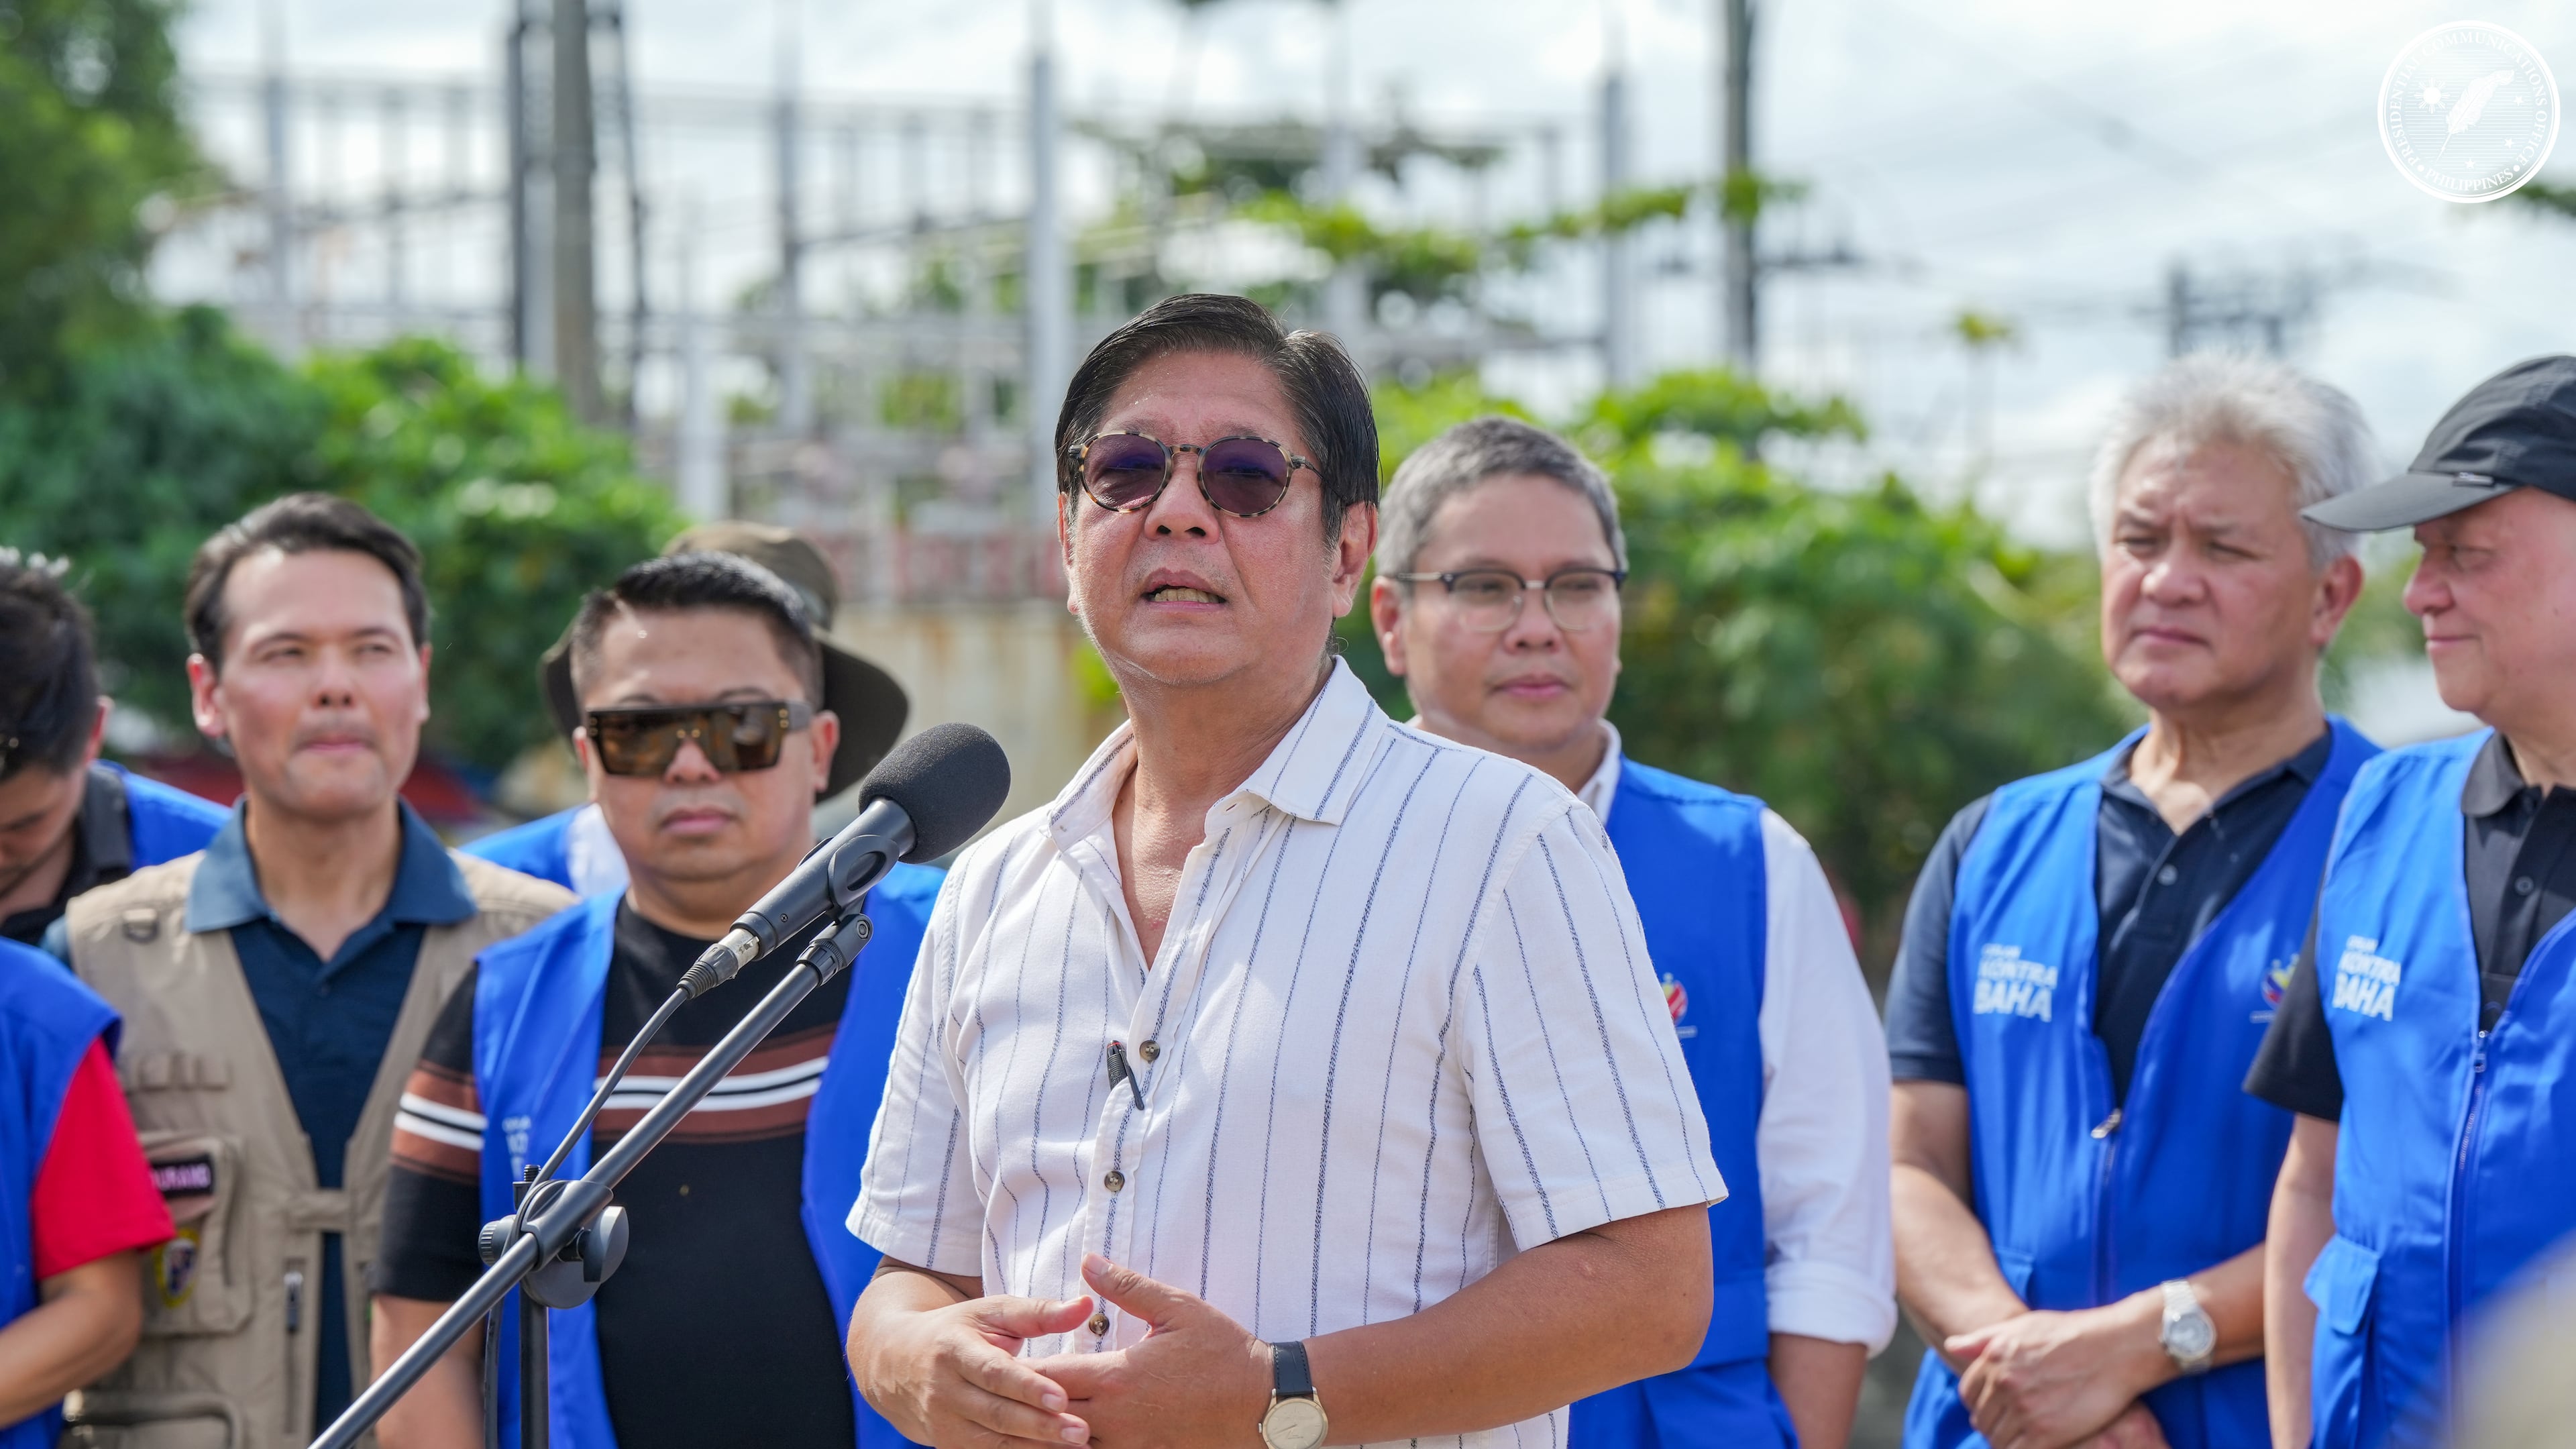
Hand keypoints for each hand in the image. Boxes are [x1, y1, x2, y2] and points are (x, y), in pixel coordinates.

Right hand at [852, 1289, 1096, 1446]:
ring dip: (1034, 1448)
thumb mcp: (990, 1312)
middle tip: (1080, 1431)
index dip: (1027, 1387)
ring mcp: (943, 1423)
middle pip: (997, 1414)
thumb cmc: (957, 1331)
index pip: (994, 1373)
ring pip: (993, 1442)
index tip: (1061, 1397)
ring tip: (1076, 1447)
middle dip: (1040, 1425)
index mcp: (954, 1351)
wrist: (897, 1362)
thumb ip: (1038, 1312)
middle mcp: (944, 1391)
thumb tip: (1086, 1306)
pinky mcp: (947, 1445)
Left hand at [1023, 1254, 1272, 1448]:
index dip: (1018, 1372)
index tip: (997, 1363)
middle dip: (1025, 1405)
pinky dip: (1079, 1448)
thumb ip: (1126, 1286)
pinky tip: (1070, 1438)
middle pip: (1048, 1417)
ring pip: (1068, 1447)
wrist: (1264, 1404)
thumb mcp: (1176, 1307)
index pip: (1047, 1377)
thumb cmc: (1223, 1351)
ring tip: (1025, 1419)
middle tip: (1000, 1393)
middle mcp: (1115, 1419)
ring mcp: (1129, 1446)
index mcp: (1117, 1377)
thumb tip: (1086, 1262)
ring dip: (1047, 1432)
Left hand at [1946, 1299, 2168, 1448]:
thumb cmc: (2072, 1334)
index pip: (1969, 1394)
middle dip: (1993, 1424)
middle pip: (1982, 1419)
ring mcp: (2024, 1409)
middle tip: (2011, 1426)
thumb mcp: (2023, 1326)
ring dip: (2005, 1440)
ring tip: (2022, 1436)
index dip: (1980, 1403)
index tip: (1995, 1408)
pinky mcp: (2046, 1432)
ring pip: (1996, 1439)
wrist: (2116, 1348)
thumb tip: (1952, 1345)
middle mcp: (2004, 1383)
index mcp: (1994, 1359)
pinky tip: (2034, 1444)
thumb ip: (1984, 1339)